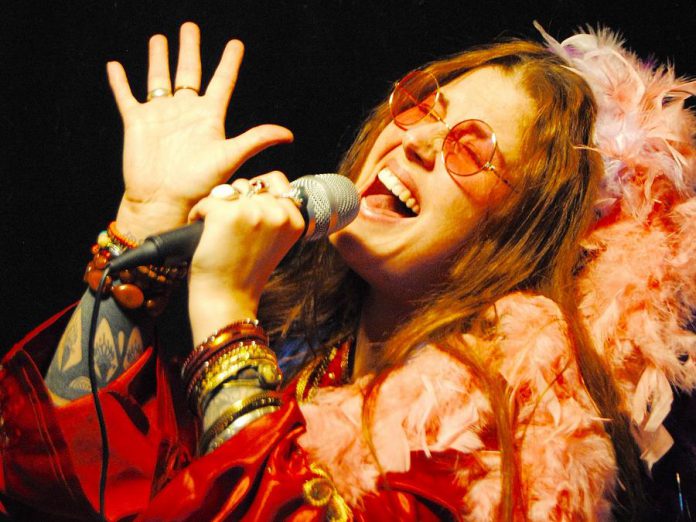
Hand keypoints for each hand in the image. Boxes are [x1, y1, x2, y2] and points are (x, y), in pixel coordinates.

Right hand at [108, 22, 292, 239]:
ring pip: (159, 79)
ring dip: (158, 58)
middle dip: (190, 49)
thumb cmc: (198, 184)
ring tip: (159, 38)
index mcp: (209, 117)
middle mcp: (185, 112)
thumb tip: (288, 134)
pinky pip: (126, 96)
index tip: (236, 44)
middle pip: (189, 72)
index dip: (229, 62)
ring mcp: (161, 116)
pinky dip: (120, 81)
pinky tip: (115, 65)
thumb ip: (256, 140)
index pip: (222, 82)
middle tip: (190, 27)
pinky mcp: (137, 123)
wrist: (164, 202)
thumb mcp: (230, 156)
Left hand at [186, 172, 304, 342]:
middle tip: (233, 233)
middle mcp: (278, 213)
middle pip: (250, 185)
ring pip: (229, 190)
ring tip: (220, 233)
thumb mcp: (275, 241)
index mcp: (295, 220)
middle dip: (237, 202)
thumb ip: (276, 214)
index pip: (277, 181)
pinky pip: (207, 201)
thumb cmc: (246, 272)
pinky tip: (206, 236)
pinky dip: (199, 215)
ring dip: (218, 207)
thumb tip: (258, 185)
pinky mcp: (226, 214)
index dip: (257, 197)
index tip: (251, 225)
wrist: (228, 299)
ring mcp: (253, 212)